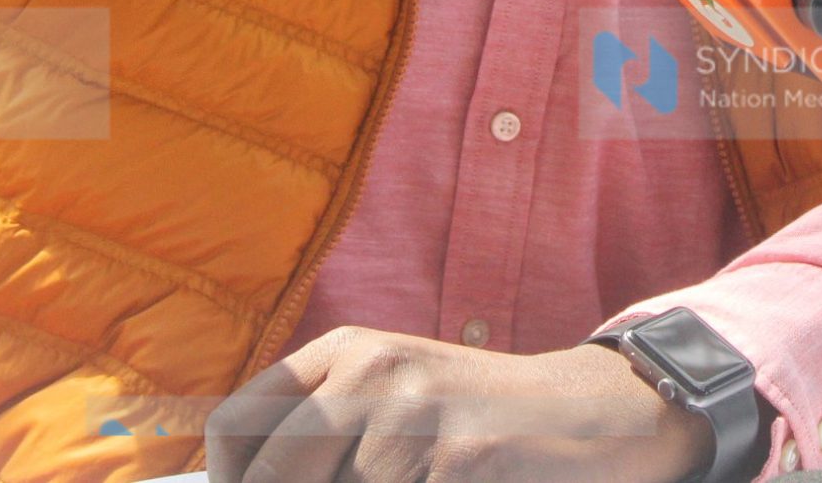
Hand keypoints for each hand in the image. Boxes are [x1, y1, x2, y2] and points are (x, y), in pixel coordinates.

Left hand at [204, 329, 717, 482]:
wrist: (587, 413)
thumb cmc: (472, 419)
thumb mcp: (389, 395)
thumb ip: (316, 429)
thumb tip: (239, 482)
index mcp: (345, 352)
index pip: (234, 427)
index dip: (233, 481)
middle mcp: (371, 373)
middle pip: (274, 478)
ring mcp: (415, 419)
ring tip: (422, 479)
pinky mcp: (460, 463)